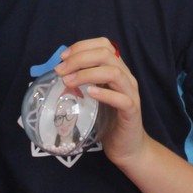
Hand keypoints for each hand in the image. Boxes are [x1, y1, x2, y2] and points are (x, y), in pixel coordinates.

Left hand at [53, 37, 146, 165]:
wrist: (128, 147)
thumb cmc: (108, 120)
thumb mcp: (94, 95)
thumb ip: (84, 81)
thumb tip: (60, 70)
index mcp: (118, 70)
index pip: (104, 45)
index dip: (82, 46)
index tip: (62, 57)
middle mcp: (126, 78)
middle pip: (106, 55)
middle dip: (79, 59)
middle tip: (60, 71)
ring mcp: (131, 94)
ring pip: (114, 73)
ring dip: (88, 74)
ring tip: (69, 82)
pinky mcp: (132, 112)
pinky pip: (122, 100)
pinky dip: (105, 94)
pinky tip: (90, 94)